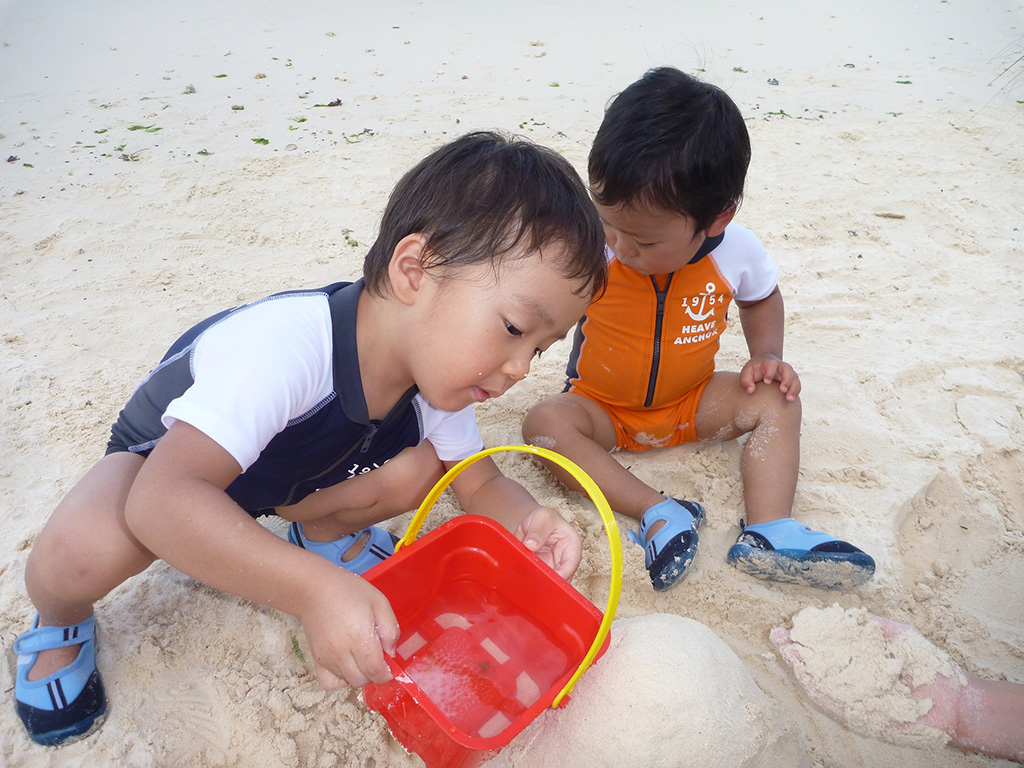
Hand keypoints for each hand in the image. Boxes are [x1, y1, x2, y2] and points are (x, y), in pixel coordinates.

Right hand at [297, 571, 400, 689]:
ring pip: (348, 682)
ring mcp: (326, 657)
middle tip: (376, 655)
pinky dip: (340, 680)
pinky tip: (346, 666)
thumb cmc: (349, 592)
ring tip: (360, 655)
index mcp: (359, 636)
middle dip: (374, 673)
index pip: (375, 670)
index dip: (387, 673)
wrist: (314, 589)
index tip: (390, 666)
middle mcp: (341, 651)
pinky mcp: (316, 660)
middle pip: (362, 680)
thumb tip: (390, 654)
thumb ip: (391, 629)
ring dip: (359, 674)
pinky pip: (329, 684)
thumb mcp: (379, 602)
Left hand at [514, 506, 582, 579]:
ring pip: (551, 582)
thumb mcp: (542, 518)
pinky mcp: (545, 572)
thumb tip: (531, 545)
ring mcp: (556, 568)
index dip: (560, 574)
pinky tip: (524, 578)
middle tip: (534, 580)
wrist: (535, 524)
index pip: (570, 565)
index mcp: (572, 544)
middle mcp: (567, 559)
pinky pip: (540, 580)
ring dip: (539, 582)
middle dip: (549, 581)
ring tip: (528, 579)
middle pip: (562, 579)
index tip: (546, 578)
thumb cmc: (544, 518)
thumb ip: (537, 531)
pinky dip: (532, 580)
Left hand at [740, 353, 799, 400]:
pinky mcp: (791, 378)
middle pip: (787, 369)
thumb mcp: (747, 372)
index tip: (767, 382)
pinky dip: (796, 390)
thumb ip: (746, 380)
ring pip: (795, 377)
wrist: (764, 361)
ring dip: (793, 387)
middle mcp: (780, 366)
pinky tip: (792, 399)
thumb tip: (750, 391)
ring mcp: (787, 372)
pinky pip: (797, 383)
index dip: (770, 372)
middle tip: (782, 390)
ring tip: (789, 398)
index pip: (771, 365)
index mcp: (768, 363)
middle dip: (786, 379)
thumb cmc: (754, 369)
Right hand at [770, 613, 964, 741]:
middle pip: (818, 662)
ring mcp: (855, 696)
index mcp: (863, 660)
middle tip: (778, 633)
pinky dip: (813, 686)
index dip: (812, 633)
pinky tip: (800, 671)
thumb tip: (847, 613)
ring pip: (819, 681)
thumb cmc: (931, 668)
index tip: (798, 619)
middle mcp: (855, 678)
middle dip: (796, 648)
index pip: (831, 645)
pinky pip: (830, 701)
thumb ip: (873, 626)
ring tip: (781, 647)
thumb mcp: (898, 636)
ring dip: (798, 665)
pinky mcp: (859, 715)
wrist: (955, 701)